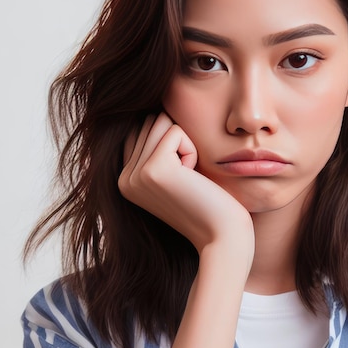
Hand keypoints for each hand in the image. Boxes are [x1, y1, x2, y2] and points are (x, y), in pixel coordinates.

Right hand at [118, 113, 253, 257]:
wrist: (223, 236)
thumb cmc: (210, 204)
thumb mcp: (177, 175)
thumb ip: (159, 148)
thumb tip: (156, 111)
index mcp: (126, 181)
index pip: (142, 130)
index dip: (171, 141)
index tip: (184, 176)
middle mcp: (123, 179)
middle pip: (149, 121)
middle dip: (178, 141)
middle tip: (189, 179)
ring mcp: (134, 175)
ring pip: (160, 121)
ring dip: (185, 144)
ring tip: (189, 177)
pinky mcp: (152, 169)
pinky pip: (175, 131)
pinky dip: (192, 150)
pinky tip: (193, 178)